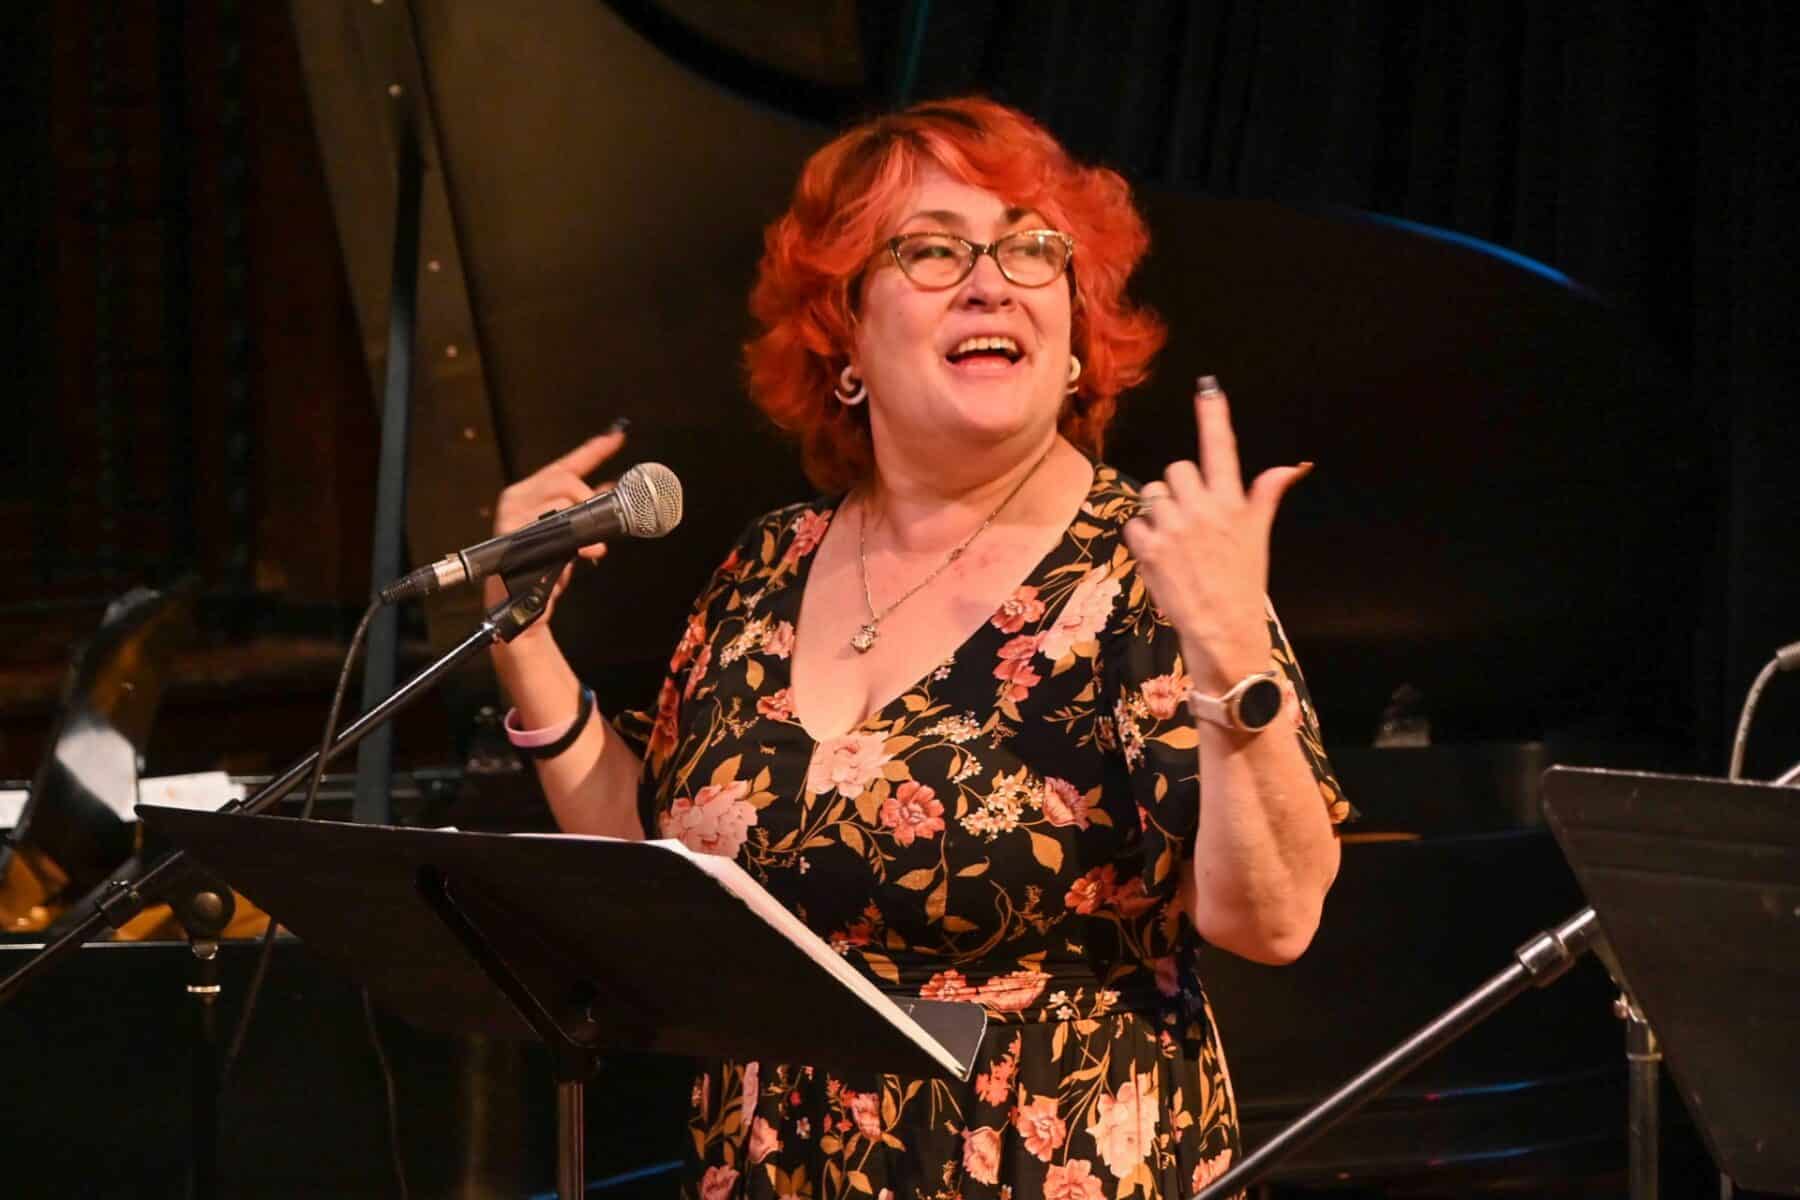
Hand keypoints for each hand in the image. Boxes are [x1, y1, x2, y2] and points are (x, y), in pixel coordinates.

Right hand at [483, 430, 627, 632]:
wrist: (524, 606)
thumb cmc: (545, 569)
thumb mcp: (571, 534)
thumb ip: (587, 510)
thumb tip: (613, 489)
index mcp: (527, 493)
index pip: (564, 465)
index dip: (594, 450)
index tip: (618, 435)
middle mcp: (516, 499)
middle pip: (563, 479)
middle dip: (588, 496)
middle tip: (601, 517)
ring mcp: (512, 516)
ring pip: (561, 501)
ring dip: (586, 521)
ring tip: (596, 544)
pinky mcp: (515, 536)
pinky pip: (557, 528)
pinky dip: (580, 540)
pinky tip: (591, 549)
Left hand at [1121, 376, 1311, 691]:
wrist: (1223, 628)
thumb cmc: (1243, 581)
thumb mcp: (1258, 536)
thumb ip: (1265, 495)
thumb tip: (1293, 465)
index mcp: (1232, 503)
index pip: (1221, 449)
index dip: (1214, 416)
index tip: (1208, 388)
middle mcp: (1203, 510)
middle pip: (1176, 469)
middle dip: (1178, 488)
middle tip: (1188, 516)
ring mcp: (1174, 529)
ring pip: (1152, 493)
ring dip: (1158, 510)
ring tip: (1173, 537)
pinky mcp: (1149, 549)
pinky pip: (1134, 522)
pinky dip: (1142, 535)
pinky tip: (1159, 553)